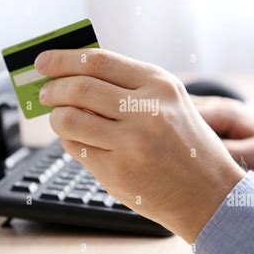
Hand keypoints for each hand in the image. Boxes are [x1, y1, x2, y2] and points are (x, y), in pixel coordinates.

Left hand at [35, 49, 244, 242]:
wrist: (209, 194)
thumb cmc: (189, 146)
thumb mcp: (170, 103)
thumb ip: (130, 86)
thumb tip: (78, 75)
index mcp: (160, 85)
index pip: (99, 61)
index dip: (63, 59)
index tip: (44, 61)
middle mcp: (146, 110)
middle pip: (79, 87)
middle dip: (52, 88)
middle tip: (45, 92)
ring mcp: (131, 143)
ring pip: (70, 118)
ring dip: (56, 116)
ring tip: (60, 117)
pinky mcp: (117, 172)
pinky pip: (76, 148)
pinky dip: (70, 140)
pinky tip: (79, 140)